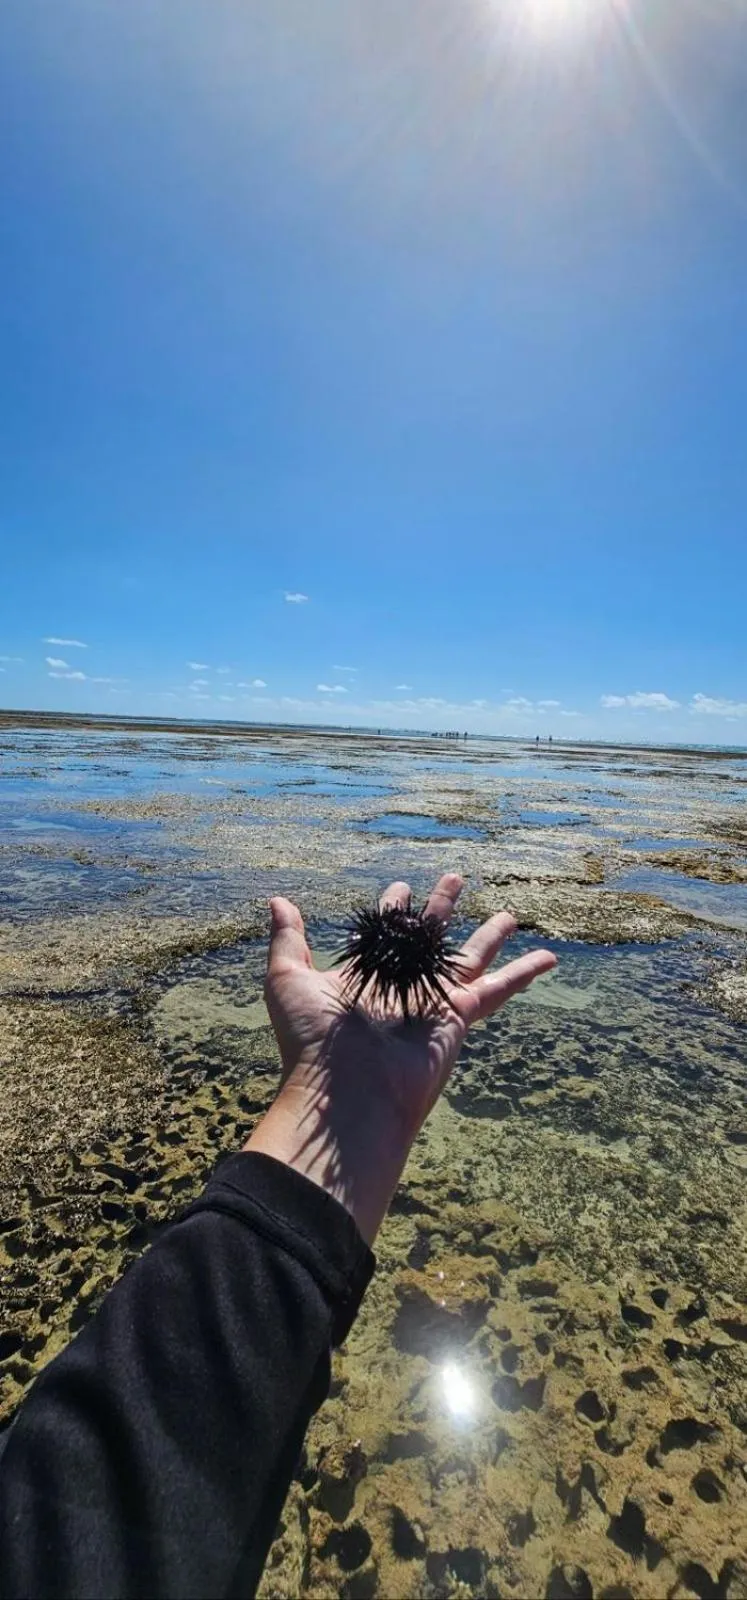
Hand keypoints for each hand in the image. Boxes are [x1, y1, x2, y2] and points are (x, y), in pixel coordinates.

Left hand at [246, 874, 556, 1242]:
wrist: (345, 1094)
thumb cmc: (311, 1041)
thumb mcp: (288, 981)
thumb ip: (288, 940)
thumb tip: (278, 902)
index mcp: (361, 979)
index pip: (381, 936)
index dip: (391, 909)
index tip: (401, 888)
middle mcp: (399, 988)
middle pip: (427, 940)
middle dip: (439, 908)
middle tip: (454, 879)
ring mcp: (432, 1003)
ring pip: (468, 959)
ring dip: (489, 935)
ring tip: (510, 914)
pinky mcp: (459, 1016)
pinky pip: (498, 989)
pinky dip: (525, 973)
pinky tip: (548, 957)